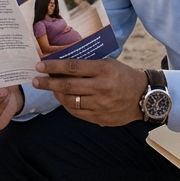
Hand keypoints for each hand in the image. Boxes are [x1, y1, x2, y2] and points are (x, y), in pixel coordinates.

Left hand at [31, 58, 147, 126]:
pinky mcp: (100, 118)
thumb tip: (61, 62)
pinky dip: (66, 105)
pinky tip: (62, 98)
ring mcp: (100, 105)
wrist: (144, 97)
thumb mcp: (109, 63)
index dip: (53, 67)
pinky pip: (76, 112)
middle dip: (47, 83)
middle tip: (35, 80)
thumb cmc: (123, 75)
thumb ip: (88, 64)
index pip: (72, 67)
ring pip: (69, 100)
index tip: (39, 66)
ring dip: (55, 94)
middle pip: (67, 85)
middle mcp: (101, 88)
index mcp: (104, 70)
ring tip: (48, 88)